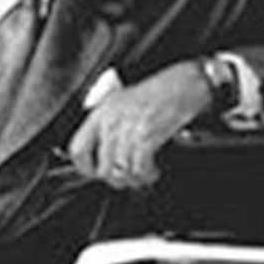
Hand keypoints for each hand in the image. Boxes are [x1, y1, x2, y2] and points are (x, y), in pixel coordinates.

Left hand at [67, 61, 212, 188]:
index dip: (84, 168)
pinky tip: (152, 171)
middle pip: (102, 167)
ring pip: (120, 172)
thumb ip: (109, 125)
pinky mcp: (146, 136)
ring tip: (142, 176)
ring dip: (133, 179)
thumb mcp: (123, 101)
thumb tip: (104, 153)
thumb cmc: (158, 91)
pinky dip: (146, 175)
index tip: (93, 173)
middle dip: (116, 179)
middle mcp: (111, 121)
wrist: (184, 83)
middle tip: (126, 179)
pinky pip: (139, 168)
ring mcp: (128, 129)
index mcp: (102, 112)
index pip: (78, 149)